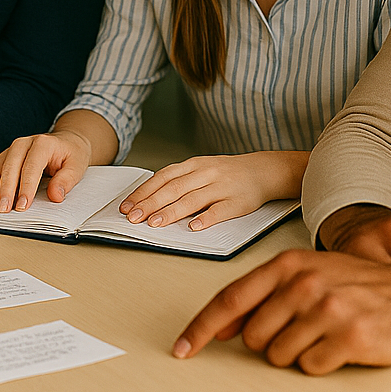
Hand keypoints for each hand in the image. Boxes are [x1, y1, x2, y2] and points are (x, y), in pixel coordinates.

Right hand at [0, 130, 92, 211]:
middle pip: (11, 166)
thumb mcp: (77, 166)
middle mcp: (25, 143)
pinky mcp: (7, 155)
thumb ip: (66, 181)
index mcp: (43, 143)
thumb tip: (55, 196)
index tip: (22, 206)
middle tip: (3, 209)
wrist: (67, 141)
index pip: (32, 166)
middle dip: (6, 190)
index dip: (26, 187)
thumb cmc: (71, 154)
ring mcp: (14, 148)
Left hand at [118, 151, 304, 229]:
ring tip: (155, 224)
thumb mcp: (200, 169)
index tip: (127, 206)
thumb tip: (147, 198)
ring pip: (193, 199)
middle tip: (133, 218)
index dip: (144, 192)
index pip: (163, 178)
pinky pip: (221, 210)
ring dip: (172, 212)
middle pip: (174, 189)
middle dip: (151, 204)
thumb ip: (178, 180)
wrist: (263, 170)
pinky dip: (207, 218)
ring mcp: (222, 187)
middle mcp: (206, 173)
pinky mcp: (238, 202)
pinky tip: (194, 227)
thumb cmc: (226, 173)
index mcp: (194, 165)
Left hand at [172, 249, 390, 373]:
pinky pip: (311, 367)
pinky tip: (344, 346)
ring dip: (298, 354)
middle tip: (304, 331)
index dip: (201, 327)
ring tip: (327, 336)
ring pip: (279, 355)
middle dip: (271, 343)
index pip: (231, 299)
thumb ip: (268, 295)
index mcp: (290, 265)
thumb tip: (223, 327)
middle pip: (253, 336)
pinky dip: (322, 364)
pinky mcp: (349, 337)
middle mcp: (305, 283)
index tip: (182, 349)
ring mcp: (327, 310)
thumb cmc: (365, 287)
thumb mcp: (315, 275)